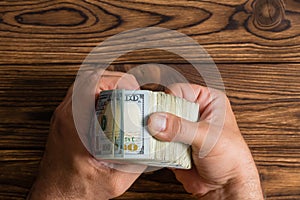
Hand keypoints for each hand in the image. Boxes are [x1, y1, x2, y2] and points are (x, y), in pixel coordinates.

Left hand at [28, 70, 141, 199]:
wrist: (54, 195)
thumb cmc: (74, 189)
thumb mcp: (113, 181)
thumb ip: (136, 165)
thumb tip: (153, 148)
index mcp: (73, 124)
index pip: (91, 83)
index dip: (116, 80)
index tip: (132, 89)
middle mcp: (65, 115)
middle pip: (88, 78)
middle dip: (115, 79)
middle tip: (131, 91)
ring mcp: (63, 115)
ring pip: (84, 83)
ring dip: (106, 85)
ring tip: (123, 96)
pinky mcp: (66, 119)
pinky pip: (82, 95)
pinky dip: (99, 94)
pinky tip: (111, 107)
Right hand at [147, 83, 263, 198]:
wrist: (226, 187)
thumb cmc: (231, 158)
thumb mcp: (207, 137)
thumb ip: (181, 128)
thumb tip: (157, 120)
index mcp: (207, 102)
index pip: (181, 91)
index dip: (167, 98)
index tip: (156, 108)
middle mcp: (193, 113)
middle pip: (166, 107)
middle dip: (156, 115)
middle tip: (146, 122)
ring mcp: (182, 130)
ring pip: (160, 124)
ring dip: (153, 131)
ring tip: (145, 135)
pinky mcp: (173, 145)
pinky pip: (157, 141)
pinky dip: (152, 145)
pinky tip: (149, 147)